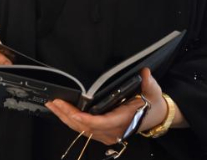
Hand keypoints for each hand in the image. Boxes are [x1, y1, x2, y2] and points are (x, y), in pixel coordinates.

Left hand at [46, 68, 166, 145]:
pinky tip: (59, 111)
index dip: (85, 119)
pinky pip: (83, 129)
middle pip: (86, 127)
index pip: (101, 123)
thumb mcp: (153, 91)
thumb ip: (149, 83)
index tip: (72, 111)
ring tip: (51, 104)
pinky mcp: (102, 133)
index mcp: (124, 120)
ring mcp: (107, 134)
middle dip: (67, 115)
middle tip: (53, 101)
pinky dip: (70, 121)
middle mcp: (113, 130)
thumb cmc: (152, 104)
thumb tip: (145, 73)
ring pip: (82, 129)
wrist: (156, 116)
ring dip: (64, 117)